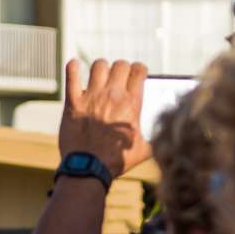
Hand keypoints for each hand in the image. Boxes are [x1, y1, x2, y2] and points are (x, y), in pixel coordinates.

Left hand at [58, 58, 150, 180]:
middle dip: (121, 68)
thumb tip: (162, 136)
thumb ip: (153, 138)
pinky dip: (72, 68)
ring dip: (101, 68)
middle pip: (120, 65)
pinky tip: (74, 66)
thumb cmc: (116, 161)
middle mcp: (112, 96)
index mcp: (131, 104)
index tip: (137, 75)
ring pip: (98, 66)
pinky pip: (72, 76)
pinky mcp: (73, 103)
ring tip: (100, 76)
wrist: (89, 169)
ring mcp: (92, 97)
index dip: (139, 69)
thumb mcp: (144, 150)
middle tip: (118, 78)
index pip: (138, 71)